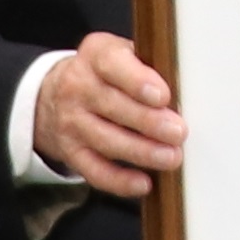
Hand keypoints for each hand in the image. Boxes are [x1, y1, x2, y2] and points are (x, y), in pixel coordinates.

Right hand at [33, 32, 184, 197]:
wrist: (53, 95)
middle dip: (148, 122)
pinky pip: (94, 170)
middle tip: (178, 132)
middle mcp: (77, 87)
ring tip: (171, 157)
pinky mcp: (71, 152)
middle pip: (112, 106)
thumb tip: (185, 90)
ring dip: (141, 152)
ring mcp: (71, 121)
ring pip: (106, 140)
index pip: (111, 64)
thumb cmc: (107, 74)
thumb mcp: (122, 56)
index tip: (162, 96)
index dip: (137, 81)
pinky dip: (119, 181)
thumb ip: (149, 66)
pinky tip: (143, 183)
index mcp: (96, 55)